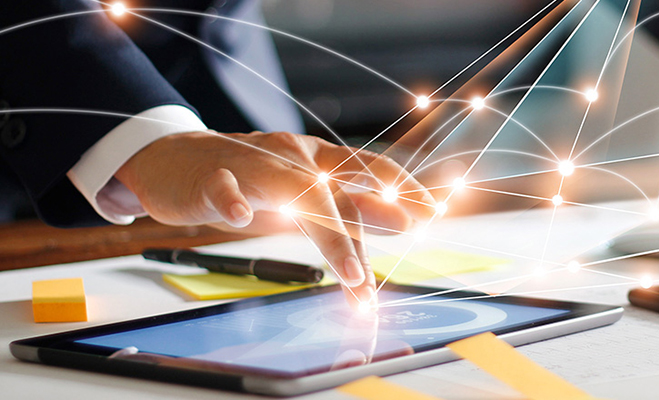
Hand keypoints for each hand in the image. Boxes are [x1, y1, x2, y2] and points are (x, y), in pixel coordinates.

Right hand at [115, 130, 435, 307]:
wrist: (175, 159)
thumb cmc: (250, 180)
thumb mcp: (308, 193)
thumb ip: (354, 207)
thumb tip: (408, 220)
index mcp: (317, 158)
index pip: (367, 168)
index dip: (401, 186)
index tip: (434, 210)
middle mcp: (292, 155)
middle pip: (334, 192)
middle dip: (365, 229)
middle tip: (388, 265)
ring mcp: (252, 162)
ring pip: (293, 191)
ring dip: (327, 233)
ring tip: (350, 272)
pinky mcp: (210, 176)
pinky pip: (223, 186)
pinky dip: (231, 200)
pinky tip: (239, 216)